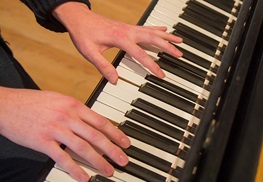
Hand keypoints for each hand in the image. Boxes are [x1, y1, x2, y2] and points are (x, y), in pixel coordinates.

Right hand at [0, 87, 130, 181]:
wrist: (5, 105)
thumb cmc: (32, 103)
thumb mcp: (59, 100)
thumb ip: (76, 111)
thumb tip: (93, 122)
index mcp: (74, 105)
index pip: (101, 121)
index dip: (116, 134)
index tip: (126, 143)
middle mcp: (68, 117)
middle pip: (96, 136)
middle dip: (113, 150)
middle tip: (123, 161)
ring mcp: (55, 129)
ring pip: (83, 147)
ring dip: (99, 161)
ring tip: (108, 171)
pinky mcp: (42, 141)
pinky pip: (62, 158)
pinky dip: (74, 169)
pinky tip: (83, 177)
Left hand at [52, 2, 182, 83]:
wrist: (78, 17)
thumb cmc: (83, 33)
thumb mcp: (89, 52)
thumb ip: (103, 66)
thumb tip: (114, 80)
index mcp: (120, 38)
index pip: (141, 54)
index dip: (152, 65)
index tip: (161, 74)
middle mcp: (128, 31)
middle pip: (153, 39)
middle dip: (168, 47)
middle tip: (180, 54)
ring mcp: (129, 28)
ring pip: (153, 31)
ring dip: (167, 37)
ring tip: (180, 41)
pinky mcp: (128, 27)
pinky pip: (147, 28)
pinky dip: (158, 29)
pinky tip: (165, 30)